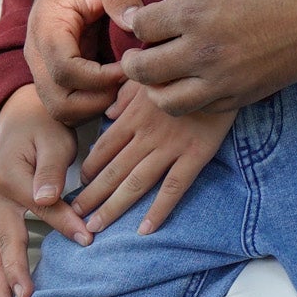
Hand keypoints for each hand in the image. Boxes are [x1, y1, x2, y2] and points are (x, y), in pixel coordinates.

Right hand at [0, 84, 89, 296]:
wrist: (23, 114)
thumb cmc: (44, 125)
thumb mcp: (53, 139)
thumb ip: (51, 170)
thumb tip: (48, 199)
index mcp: (10, 179)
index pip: (43, 209)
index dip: (67, 224)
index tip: (89, 239)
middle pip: (3, 242)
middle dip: (12, 274)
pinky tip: (4, 295)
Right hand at [24, 0, 142, 123]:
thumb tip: (135, 22)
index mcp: (47, 28)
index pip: (64, 71)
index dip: (100, 77)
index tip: (131, 65)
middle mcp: (38, 55)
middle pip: (58, 101)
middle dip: (98, 100)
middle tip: (132, 82)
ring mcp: (45, 68)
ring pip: (62, 110)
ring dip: (97, 106)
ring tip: (128, 85)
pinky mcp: (58, 75)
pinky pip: (71, 104)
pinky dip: (95, 104)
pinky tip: (121, 85)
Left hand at [72, 82, 237, 235]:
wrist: (221, 67)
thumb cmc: (186, 70)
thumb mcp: (150, 76)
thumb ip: (127, 94)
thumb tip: (108, 114)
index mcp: (134, 115)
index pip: (103, 148)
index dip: (89, 169)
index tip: (80, 184)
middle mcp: (146, 135)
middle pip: (112, 171)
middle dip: (91, 196)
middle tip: (75, 216)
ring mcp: (171, 147)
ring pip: (136, 184)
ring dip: (113, 207)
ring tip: (96, 227)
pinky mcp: (196, 154)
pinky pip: (174, 187)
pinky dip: (159, 209)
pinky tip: (145, 229)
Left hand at [118, 0, 296, 115]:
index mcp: (196, 8)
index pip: (141, 26)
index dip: (134, 22)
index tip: (138, 20)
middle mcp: (202, 48)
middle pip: (143, 70)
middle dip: (133, 62)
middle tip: (139, 54)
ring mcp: (224, 77)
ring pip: (167, 101)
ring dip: (156, 90)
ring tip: (162, 78)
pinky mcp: (246, 94)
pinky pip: (203, 108)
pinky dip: (191, 100)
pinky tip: (195, 84)